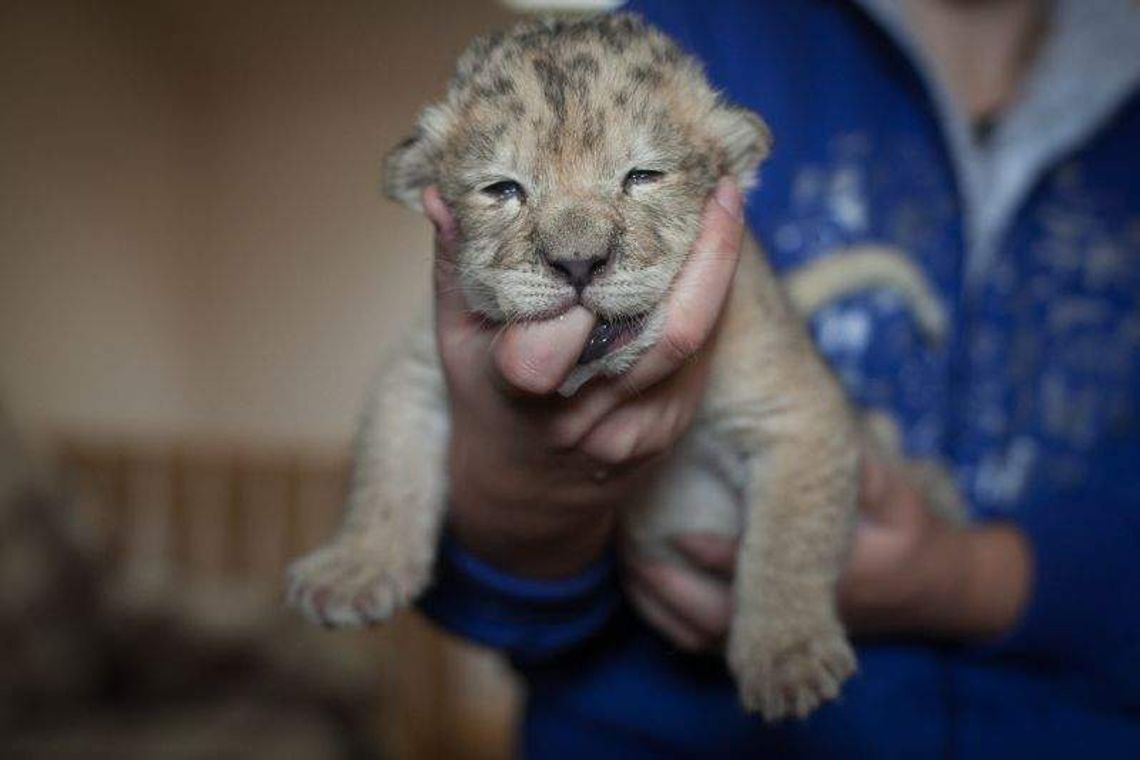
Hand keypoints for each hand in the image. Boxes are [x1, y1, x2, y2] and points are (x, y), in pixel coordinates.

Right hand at [426, 179, 746, 577]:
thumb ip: (454, 265)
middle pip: (664, 330)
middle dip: (703, 253)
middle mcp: (587, 416)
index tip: (632, 202)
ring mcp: (635, 429)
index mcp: (522, 390)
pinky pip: (700, 357)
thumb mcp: (455, 338)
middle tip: (718, 182)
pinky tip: (713, 257)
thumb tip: (439, 192)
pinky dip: (709, 303)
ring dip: (718, 269)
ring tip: (725, 203)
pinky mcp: (669, 430)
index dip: (604, 272)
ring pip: (694, 340)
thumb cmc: (485, 401)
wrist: (527, 492)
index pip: (563, 334)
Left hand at [626, 454, 1032, 647]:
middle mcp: (801, 613)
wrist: (922, 587)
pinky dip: (671, 620)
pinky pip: (710, 643)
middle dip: (679, 594)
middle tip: (640, 556)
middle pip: (729, 623)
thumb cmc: (901, 527)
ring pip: (713, 639)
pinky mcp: (768, 635)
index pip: (766, 575)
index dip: (719, 558)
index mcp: (834, 577)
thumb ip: (866, 471)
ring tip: (633, 567)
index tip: (679, 534)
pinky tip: (643, 584)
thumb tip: (838, 446)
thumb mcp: (892, 491)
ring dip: (667, 609)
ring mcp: (782, 631)